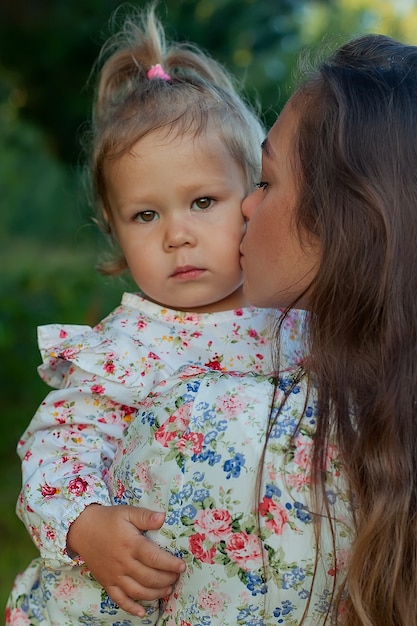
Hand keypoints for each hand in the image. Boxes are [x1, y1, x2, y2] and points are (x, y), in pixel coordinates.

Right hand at [67, 504, 184, 616]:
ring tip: (167, 590)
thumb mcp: (127, 512)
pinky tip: (142, 611)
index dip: (170, 564)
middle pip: (149, 577)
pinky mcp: (106, 583)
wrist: (82, 529)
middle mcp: (123, 562)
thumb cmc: (108, 519)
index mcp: (130, 544)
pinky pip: (119, 599)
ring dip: (155, 594)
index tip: (182, 566)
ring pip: (137, 591)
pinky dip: (131, 607)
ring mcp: (114, 575)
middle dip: (166, 579)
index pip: (154, 558)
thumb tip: (163, 518)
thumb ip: (145, 516)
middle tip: (176, 577)